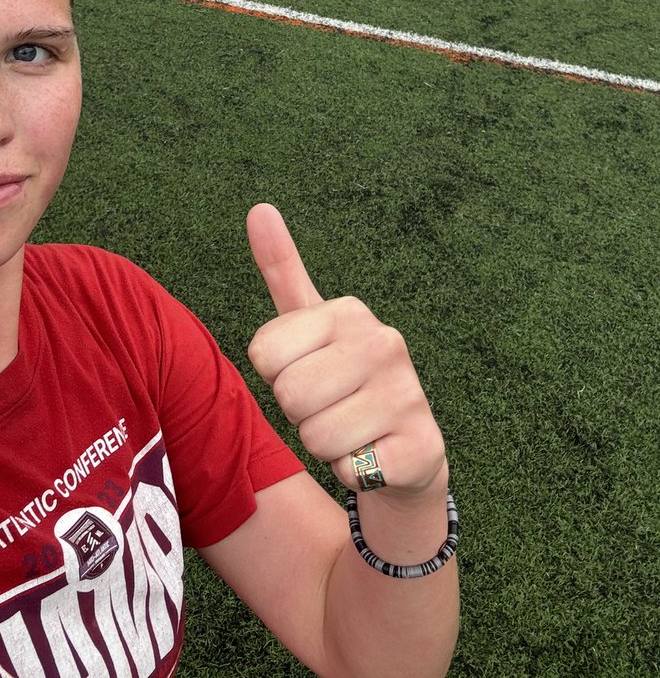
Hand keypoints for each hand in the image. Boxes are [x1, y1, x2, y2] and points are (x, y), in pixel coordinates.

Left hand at [246, 204, 446, 498]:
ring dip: (325, 446)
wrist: (402, 456)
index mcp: (349, 311)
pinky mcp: (422, 447)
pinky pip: (350, 470)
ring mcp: (408, 394)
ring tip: (352, 431)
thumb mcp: (310, 326)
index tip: (307, 372)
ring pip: (316, 436)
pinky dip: (354, 474)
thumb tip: (258, 207)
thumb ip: (283, 269)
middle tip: (330, 407)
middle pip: (290, 396)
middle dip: (300, 414)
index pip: (265, 354)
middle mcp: (385, 342)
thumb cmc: (341, 383)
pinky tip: (375, 457)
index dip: (277, 375)